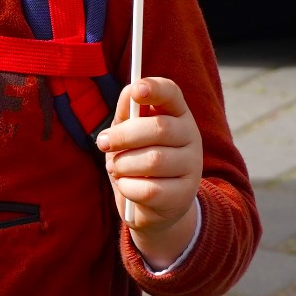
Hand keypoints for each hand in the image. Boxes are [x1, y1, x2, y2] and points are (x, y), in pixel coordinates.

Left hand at [98, 77, 201, 269]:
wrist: (153, 207)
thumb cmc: (137, 159)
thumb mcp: (128, 134)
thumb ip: (127, 113)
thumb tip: (129, 92)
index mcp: (177, 113)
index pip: (171, 93)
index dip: (155, 88)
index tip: (136, 90)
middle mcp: (191, 136)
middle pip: (160, 128)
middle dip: (123, 135)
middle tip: (102, 143)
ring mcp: (192, 166)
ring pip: (154, 160)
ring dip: (124, 164)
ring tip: (116, 168)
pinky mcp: (185, 195)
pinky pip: (150, 189)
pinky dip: (128, 187)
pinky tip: (126, 186)